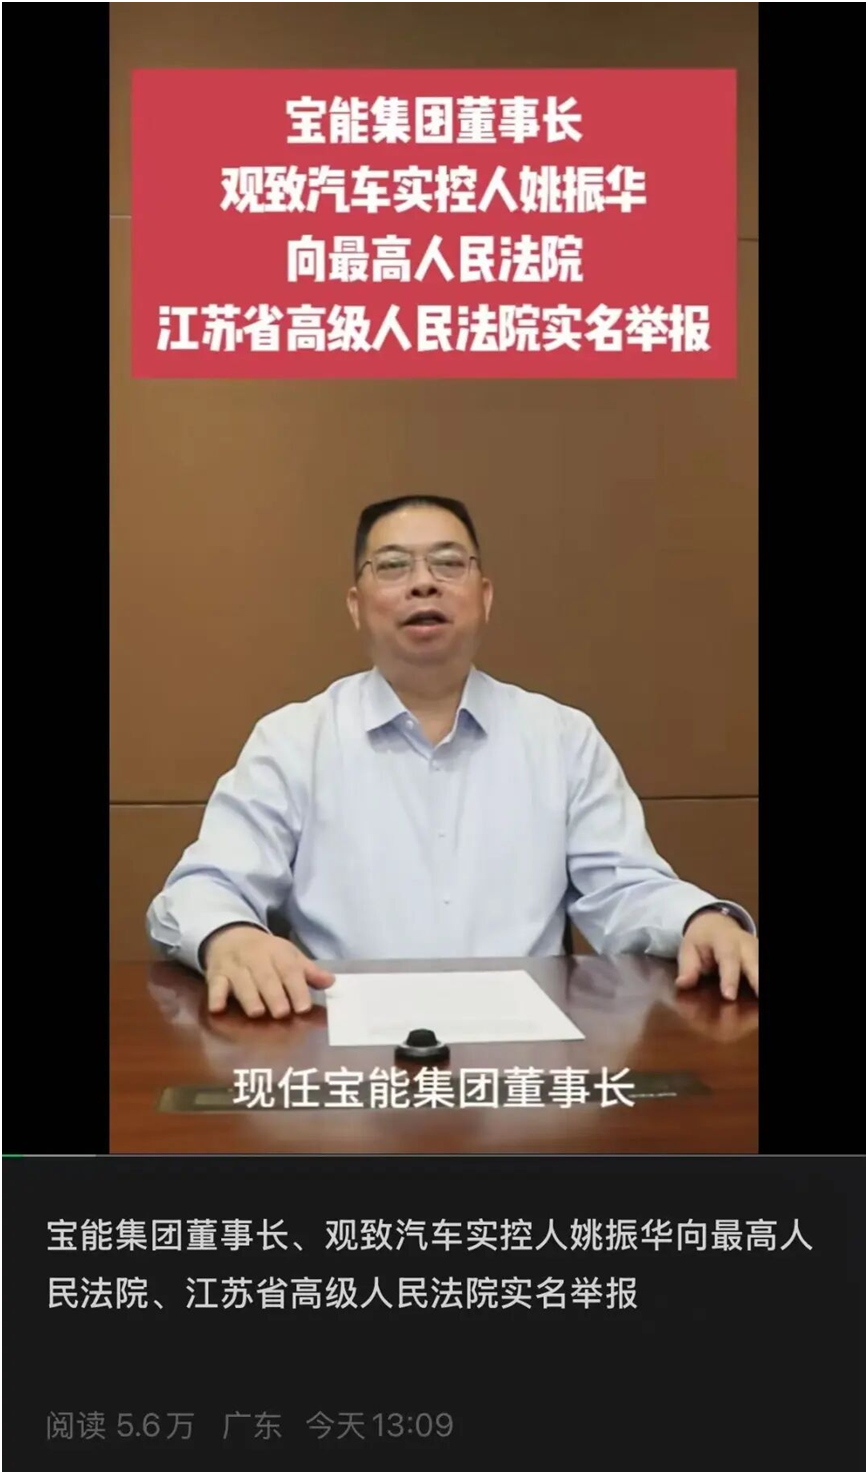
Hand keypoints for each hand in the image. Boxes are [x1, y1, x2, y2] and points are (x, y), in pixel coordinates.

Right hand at [202, 925, 334, 1018]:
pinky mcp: (216, 974)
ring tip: (257, 1013)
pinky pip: (215, 984)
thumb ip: (309, 972)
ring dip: (249, 997)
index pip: (289, 970)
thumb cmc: (266, 953)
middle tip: (282, 1013)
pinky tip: (217, 1008)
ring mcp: (235, 966)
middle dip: (274, 994)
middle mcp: (256, 958)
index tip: (303, 1008)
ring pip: (241, 981)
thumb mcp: (289, 956)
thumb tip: (332, 982)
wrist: (230, 935)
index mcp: (278, 953)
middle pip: (265, 976)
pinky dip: (215, 996)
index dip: (297, 988)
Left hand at [676, 913, 758, 1001]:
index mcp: (724, 940)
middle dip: (757, 980)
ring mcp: (756, 948)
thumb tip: (682, 984)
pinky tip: (761, 994)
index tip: (729, 996)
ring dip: (761, 980)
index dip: (729, 978)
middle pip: (754, 961)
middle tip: (759, 997)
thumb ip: (688, 967)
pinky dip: (762, 977)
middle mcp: (744, 943)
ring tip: (761, 997)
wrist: (716, 923)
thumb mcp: (689, 949)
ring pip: (761, 963)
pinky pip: (763, 965)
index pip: (728, 958)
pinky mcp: (761, 954)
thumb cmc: (701, 940)